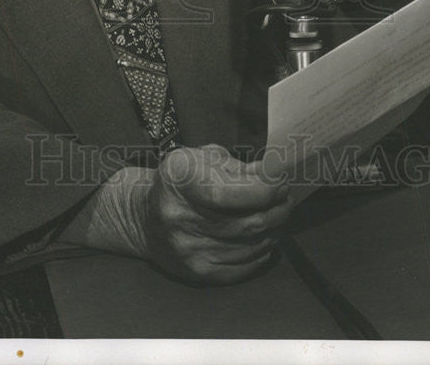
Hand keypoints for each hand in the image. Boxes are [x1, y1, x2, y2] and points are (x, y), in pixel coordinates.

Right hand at [139, 144, 290, 284]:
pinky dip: (261, 253)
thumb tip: (274, 174)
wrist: (142, 216)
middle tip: (287, 199)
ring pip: (250, 247)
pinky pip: (242, 268)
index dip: (265, 190)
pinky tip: (264, 239)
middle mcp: (180, 217)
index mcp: (181, 179)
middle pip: (247, 223)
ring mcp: (187, 249)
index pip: (231, 192)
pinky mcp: (195, 272)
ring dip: (273, 230)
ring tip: (278, 216)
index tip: (282, 182)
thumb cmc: (180, 180)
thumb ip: (239, 167)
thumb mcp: (202, 158)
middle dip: (277, 210)